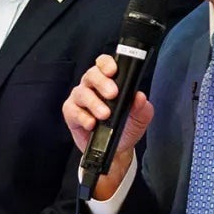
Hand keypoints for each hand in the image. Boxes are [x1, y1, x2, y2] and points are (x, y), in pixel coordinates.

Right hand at [63, 55, 153, 198]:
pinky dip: (82, 117)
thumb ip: (142, 107)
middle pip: (91, 75)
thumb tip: (140, 97)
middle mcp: (92, 86)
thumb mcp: (140, 117)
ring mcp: (80, 99)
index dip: (107, 64)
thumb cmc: (126, 127)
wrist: (117, 150)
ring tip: (105, 114)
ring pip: (82, 93)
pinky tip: (92, 124)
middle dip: (102, 83)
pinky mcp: (71, 114)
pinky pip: (73, 111)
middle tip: (113, 94)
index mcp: (108, 80)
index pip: (104, 64)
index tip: (113, 71)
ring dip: (94, 103)